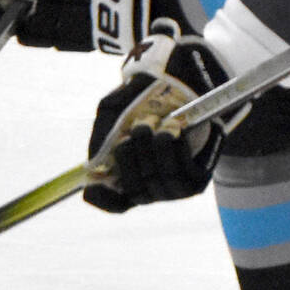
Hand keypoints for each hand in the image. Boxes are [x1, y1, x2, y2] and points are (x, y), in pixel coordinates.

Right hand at [85, 21, 231, 211]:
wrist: (181, 85)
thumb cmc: (141, 101)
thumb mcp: (112, 112)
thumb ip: (101, 137)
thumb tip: (93, 166)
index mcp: (126, 177)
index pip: (114, 204)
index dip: (105, 198)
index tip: (100, 181)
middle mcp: (148, 188)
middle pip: (135, 190)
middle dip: (133, 158)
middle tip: (137, 129)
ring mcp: (172, 189)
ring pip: (159, 181)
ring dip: (155, 151)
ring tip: (157, 126)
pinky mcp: (195, 183)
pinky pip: (182, 174)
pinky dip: (175, 151)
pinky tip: (174, 132)